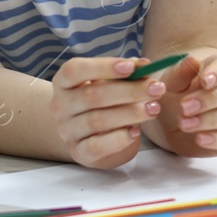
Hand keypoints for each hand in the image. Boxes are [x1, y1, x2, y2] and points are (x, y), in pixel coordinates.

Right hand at [49, 56, 165, 169]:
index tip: (132, 67)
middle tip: (156, 88)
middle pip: (92, 96)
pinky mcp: (78, 151)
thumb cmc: (100, 101)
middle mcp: (60, 105)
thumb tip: (144, 65)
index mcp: (63, 82)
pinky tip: (135, 131)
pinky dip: (118, 139)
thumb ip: (125, 73)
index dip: (103, 67)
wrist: (86, 134)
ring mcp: (67, 130)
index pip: (75, 70)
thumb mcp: (109, 83)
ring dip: (130, 113)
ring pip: (97, 120)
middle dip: (129, 91)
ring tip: (153, 108)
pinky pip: (97, 146)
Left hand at [146, 48, 216, 155]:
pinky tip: (200, 138)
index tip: (203, 81)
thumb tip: (192, 61)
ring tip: (184, 124)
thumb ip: (180, 72)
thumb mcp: (171, 81)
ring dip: (211, 120)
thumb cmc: (176, 92)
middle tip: (184, 107)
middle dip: (211, 100)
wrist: (172, 116)